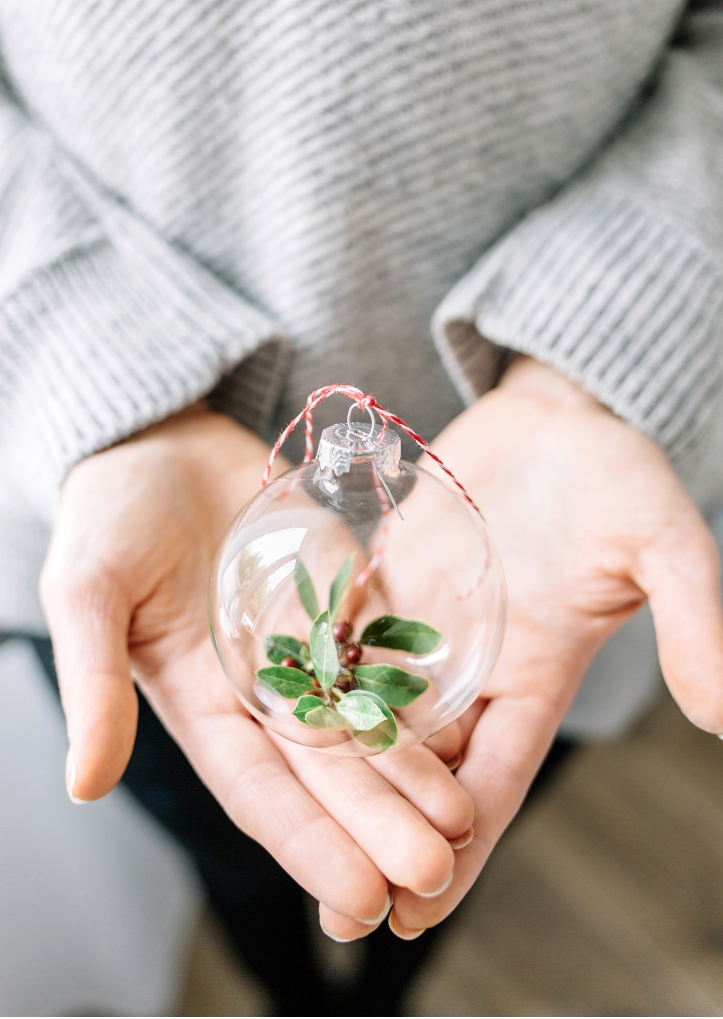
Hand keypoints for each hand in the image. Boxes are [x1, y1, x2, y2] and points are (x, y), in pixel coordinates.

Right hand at [40, 406, 472, 931]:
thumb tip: (84, 785)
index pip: (261, 792)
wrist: (162, 440)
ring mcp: (309, 647)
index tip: (361, 899)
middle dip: (381, 825)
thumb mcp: (90, 590)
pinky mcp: (343, 600)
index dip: (309, 845)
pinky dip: (423, 693)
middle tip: (437, 870)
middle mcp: (263, 692)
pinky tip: (468, 727)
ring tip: (465, 818)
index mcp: (202, 705)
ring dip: (414, 774)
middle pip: (329, 772)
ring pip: (368, 724)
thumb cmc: (112, 514)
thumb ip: (91, 681)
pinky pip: (388, 654)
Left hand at [330, 357, 722, 940]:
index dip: (463, 847)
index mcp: (537, 674)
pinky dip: (305, 676)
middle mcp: (473, 666)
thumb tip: (720, 714)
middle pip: (422, 767)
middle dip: (384, 834)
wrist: (555, 412)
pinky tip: (258, 714)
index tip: (419, 911)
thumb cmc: (614, 473)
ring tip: (286, 832)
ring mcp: (423, 625)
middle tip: (340, 914)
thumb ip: (694, 617)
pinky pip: (338, 638)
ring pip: (370, 712)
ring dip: (334, 772)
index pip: (496, 780)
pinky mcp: (384, 581)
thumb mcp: (661, 541)